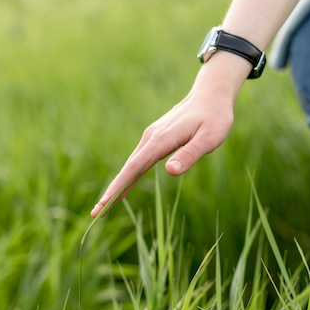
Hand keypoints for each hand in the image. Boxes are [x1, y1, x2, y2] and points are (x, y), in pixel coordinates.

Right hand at [90, 53, 246, 217]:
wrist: (210, 95)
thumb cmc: (214, 118)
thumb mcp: (209, 138)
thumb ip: (190, 154)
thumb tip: (170, 171)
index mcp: (161, 140)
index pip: (134, 168)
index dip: (118, 187)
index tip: (103, 204)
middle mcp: (151, 138)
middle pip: (127, 169)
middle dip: (111, 192)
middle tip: (95, 214)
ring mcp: (151, 137)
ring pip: (131, 165)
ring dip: (117, 185)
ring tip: (104, 206)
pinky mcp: (155, 138)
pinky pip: (138, 161)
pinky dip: (128, 176)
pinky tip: (124, 186)